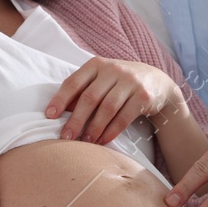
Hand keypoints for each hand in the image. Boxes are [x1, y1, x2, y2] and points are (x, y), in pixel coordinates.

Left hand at [46, 57, 183, 144]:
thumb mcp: (101, 80)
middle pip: (90, 98)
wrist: (157, 82)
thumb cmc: (120, 83)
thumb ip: (82, 91)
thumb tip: (58, 112)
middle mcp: (113, 70)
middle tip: (66, 137)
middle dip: (76, 120)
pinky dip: (111, 131)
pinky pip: (124, 117)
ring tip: (85, 141)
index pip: (74, 82)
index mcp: (97, 64)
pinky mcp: (143, 96)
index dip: (60, 99)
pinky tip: (102, 141)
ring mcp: (130, 82)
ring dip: (94, 128)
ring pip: (107, 109)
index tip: (50, 116)